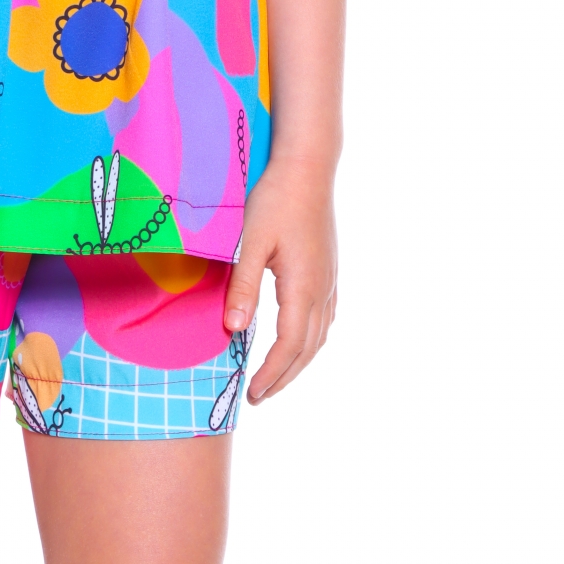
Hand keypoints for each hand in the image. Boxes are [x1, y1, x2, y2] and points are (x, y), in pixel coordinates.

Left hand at [223, 156, 337, 404]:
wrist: (307, 166)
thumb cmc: (276, 199)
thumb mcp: (253, 241)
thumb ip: (243, 286)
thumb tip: (233, 329)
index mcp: (303, 288)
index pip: (289, 347)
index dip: (272, 374)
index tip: (253, 394)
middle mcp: (323, 289)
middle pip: (307, 348)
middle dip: (284, 376)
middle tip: (259, 397)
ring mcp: (330, 279)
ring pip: (319, 335)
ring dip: (298, 361)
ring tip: (276, 376)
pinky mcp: (329, 268)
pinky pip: (324, 317)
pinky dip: (310, 338)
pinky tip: (299, 338)